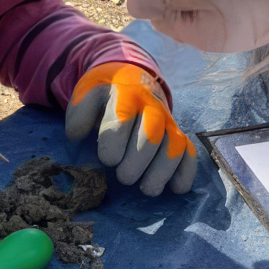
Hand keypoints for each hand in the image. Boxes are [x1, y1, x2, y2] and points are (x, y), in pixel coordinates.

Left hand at [65, 62, 196, 195]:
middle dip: (137, 163)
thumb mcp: (86, 95)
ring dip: (162, 172)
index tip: (107, 159)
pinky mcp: (178, 134)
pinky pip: (189, 152)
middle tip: (124, 178)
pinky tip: (175, 189)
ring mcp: (168, 121)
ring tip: (146, 189)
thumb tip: (78, 135)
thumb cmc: (105, 96)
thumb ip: (79, 114)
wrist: (132, 79)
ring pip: (175, 145)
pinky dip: (186, 172)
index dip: (113, 144)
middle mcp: (150, 107)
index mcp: (124, 95)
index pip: (121, 120)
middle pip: (151, 136)